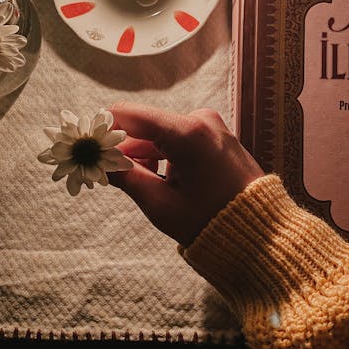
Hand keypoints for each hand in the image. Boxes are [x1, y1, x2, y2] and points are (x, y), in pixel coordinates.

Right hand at [108, 101, 263, 245]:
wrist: (260, 234)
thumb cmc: (210, 222)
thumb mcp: (159, 203)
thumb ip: (124, 176)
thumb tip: (97, 160)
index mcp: (187, 132)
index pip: (129, 114)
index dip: (103, 130)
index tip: (87, 148)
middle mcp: (201, 120)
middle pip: (145, 127)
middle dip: (125, 150)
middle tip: (110, 175)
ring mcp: (213, 128)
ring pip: (162, 135)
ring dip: (145, 157)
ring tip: (145, 186)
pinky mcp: (218, 138)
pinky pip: (180, 140)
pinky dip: (165, 157)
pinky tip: (164, 181)